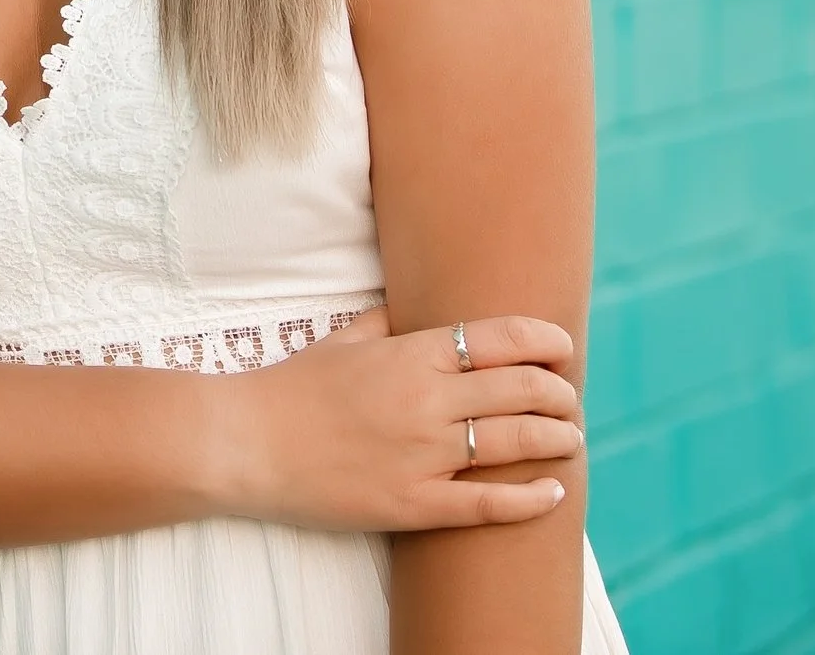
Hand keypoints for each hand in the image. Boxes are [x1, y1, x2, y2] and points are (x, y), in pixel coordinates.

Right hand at [220, 310, 582, 530]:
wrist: (244, 442)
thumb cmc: (290, 388)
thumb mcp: (341, 339)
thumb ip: (388, 322)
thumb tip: (422, 310)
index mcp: (408, 355)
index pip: (498, 338)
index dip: (542, 340)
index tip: (561, 347)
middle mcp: (424, 401)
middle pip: (520, 388)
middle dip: (558, 392)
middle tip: (569, 398)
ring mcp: (422, 455)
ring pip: (515, 442)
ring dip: (556, 438)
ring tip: (570, 438)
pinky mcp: (412, 503)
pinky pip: (487, 504)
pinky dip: (529, 498)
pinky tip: (554, 491)